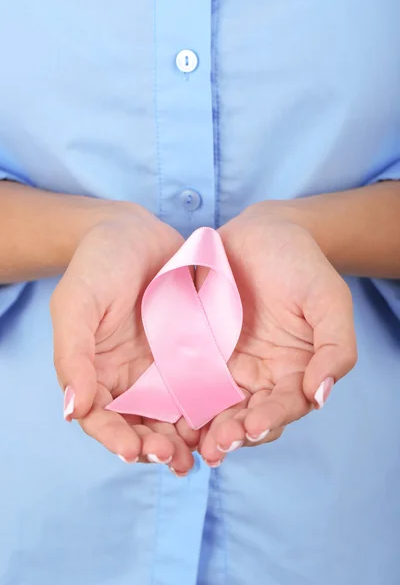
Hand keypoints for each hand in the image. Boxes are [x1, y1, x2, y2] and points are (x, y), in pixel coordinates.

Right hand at [51, 204, 197, 474]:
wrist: (135, 232)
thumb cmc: (97, 264)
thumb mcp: (77, 304)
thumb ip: (73, 355)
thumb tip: (72, 411)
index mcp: (96, 372)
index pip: (102, 419)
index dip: (115, 440)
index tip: (133, 452)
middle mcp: (130, 377)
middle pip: (141, 426)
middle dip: (156, 448)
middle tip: (175, 459)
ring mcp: (163, 367)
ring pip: (175, 415)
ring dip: (186, 439)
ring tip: (202, 454)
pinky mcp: (192, 354)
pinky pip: (203, 386)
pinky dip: (211, 408)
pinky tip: (225, 419)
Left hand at [198, 203, 356, 464]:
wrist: (263, 232)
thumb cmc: (302, 264)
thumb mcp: (328, 300)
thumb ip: (335, 348)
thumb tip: (321, 395)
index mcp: (294, 371)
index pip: (283, 407)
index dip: (270, 419)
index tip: (253, 427)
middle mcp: (259, 376)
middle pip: (245, 416)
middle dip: (231, 435)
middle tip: (216, 446)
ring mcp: (226, 365)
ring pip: (213, 406)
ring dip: (202, 427)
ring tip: (188, 439)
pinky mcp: (197, 350)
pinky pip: (186, 378)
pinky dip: (178, 398)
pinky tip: (166, 410)